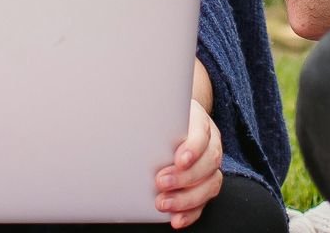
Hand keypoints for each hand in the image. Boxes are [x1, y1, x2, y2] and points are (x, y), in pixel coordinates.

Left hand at [154, 99, 222, 228]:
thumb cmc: (161, 118)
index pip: (202, 133)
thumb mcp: (156, 111)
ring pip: (210, 183)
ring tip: (164, 203)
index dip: (193, 148)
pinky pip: (204, 202)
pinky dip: (190, 213)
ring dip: (187, 198)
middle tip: (160, 182)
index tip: (179, 158)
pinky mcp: (205, 183)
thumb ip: (147, 117)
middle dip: (185, 177)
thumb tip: (119, 123)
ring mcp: (209, 164)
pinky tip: (175, 218)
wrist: (172, 121)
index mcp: (198, 122)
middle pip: (209, 161)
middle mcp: (209, 143)